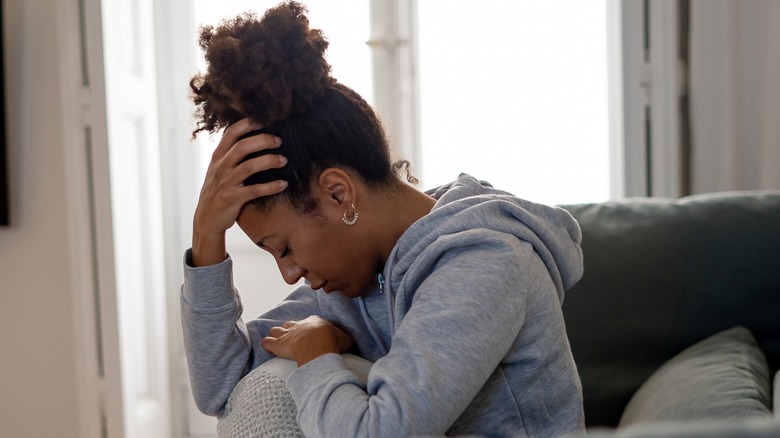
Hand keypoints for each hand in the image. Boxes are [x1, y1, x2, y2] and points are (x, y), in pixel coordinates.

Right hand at [191, 118, 287, 265]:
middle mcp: (221, 167)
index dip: (247, 124)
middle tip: (279, 141)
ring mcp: (226, 183)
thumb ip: (230, 154)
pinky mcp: (232, 198)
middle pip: (242, 147)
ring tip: (284, 160)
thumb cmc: (218, 191)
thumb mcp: (218, 169)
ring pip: (249, 167)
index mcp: (218, 157)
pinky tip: (283, 184)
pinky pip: (254, 190)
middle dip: (263, 141)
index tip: (264, 121)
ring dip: (269, 161)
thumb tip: (252, 137)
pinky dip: (271, 186)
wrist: (206, 218)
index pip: (231, 133)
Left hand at [262, 316, 354, 366]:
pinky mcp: (278, 345)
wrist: (319, 344)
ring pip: (276, 331)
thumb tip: (350, 344)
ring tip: (276, 341)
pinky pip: (267, 342)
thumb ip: (345, 340)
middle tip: (291, 338)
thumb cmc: (333, 341)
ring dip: (276, 335)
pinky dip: (267, 344)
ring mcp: (287, 334)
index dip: (306, 328)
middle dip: (288, 330)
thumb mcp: (345, 339)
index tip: (308, 334)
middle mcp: (299, 326)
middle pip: (289, 325)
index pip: (307, 322)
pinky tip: (268, 348)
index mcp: (314, 321)